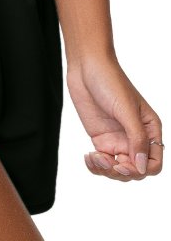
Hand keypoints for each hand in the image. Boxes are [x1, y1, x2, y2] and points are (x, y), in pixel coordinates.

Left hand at [66, 55, 162, 180]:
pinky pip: (102, 161)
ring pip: (117, 168)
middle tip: (104, 159)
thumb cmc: (110, 82)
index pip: (153, 164)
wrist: (87, 69)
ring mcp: (117, 138)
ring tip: (93, 157)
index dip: (139, 170)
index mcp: (150, 130)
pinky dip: (95, 165)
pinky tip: (88, 157)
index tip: (121, 163)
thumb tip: (141, 167)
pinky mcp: (100, 138)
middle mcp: (135, 137)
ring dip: (106, 170)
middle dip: (120, 172)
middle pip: (134, 170)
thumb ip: (136, 138)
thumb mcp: (125, 110)